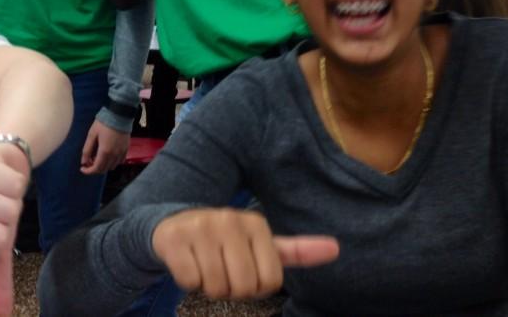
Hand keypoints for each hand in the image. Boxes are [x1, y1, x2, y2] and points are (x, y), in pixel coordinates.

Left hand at [80, 120, 129, 174]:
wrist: (119, 114)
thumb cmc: (104, 123)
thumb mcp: (92, 135)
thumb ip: (87, 150)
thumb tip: (83, 162)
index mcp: (105, 151)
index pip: (96, 168)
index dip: (88, 171)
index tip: (82, 168)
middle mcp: (114, 155)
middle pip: (104, 170)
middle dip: (94, 169)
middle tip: (88, 162)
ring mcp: (121, 153)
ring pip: (112, 167)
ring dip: (104, 166)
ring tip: (98, 157)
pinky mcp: (126, 149)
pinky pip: (119, 162)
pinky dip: (112, 162)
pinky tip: (108, 155)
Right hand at [152, 209, 337, 300]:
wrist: (172, 224)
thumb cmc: (223, 240)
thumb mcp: (259, 244)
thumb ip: (296, 250)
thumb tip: (335, 249)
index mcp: (255, 223)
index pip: (270, 282)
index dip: (256, 286)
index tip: (243, 269)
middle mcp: (229, 220)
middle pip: (244, 286)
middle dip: (232, 289)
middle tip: (221, 269)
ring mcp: (201, 227)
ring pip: (216, 287)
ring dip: (208, 285)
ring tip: (204, 263)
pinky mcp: (174, 238)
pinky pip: (190, 281)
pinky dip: (187, 280)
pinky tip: (186, 261)